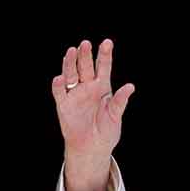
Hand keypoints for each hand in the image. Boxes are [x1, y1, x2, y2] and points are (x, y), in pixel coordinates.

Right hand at [51, 39, 134, 190]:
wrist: (92, 148)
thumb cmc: (107, 131)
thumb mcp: (116, 116)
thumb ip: (120, 101)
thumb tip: (130, 86)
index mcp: (102, 87)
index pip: (103, 67)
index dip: (105, 55)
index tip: (107, 43)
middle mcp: (88, 87)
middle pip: (86, 67)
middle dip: (85, 55)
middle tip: (85, 44)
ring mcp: (75, 94)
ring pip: (71, 74)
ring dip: (70, 63)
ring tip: (71, 51)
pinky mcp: (64, 104)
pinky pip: (60, 92)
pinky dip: (58, 85)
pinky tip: (59, 78)